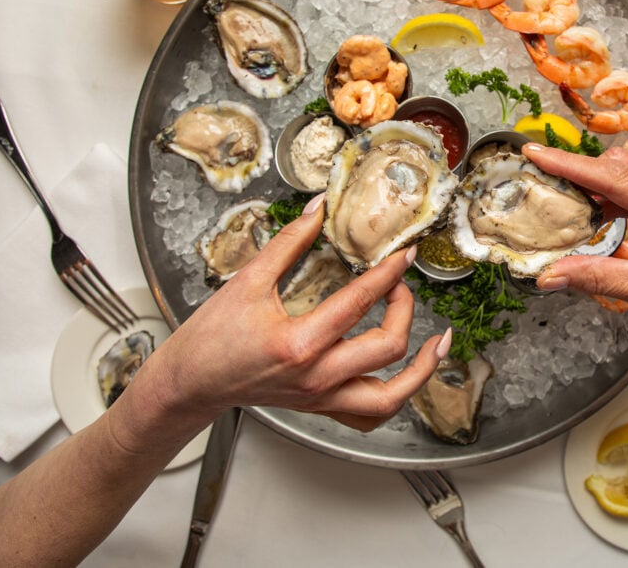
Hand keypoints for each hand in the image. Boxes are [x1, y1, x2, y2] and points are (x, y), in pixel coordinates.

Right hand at [154, 195, 448, 430]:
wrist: (190, 383)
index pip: (360, 302)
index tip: (404, 255)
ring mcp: (320, 398)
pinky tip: (406, 376)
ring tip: (438, 344)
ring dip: (421, 370)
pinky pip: (370, 416)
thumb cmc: (211, 337)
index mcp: (298, 343)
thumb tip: (317, 210)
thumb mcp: (247, 281)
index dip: (389, 274)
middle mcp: (316, 376)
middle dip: (404, 308)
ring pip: (391, 398)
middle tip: (401, 284)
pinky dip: (396, 397)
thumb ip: (288, 243)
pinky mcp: (320, 407)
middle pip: (387, 346)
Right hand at [522, 144, 627, 372]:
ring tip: (568, 200)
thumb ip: (596, 277)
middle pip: (618, 164)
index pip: (614, 177)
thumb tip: (551, 273)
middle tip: (543, 183)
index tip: (537, 154)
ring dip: (595, 180)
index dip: (570, 165)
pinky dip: (613, 189)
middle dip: (578, 171)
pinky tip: (599, 212)